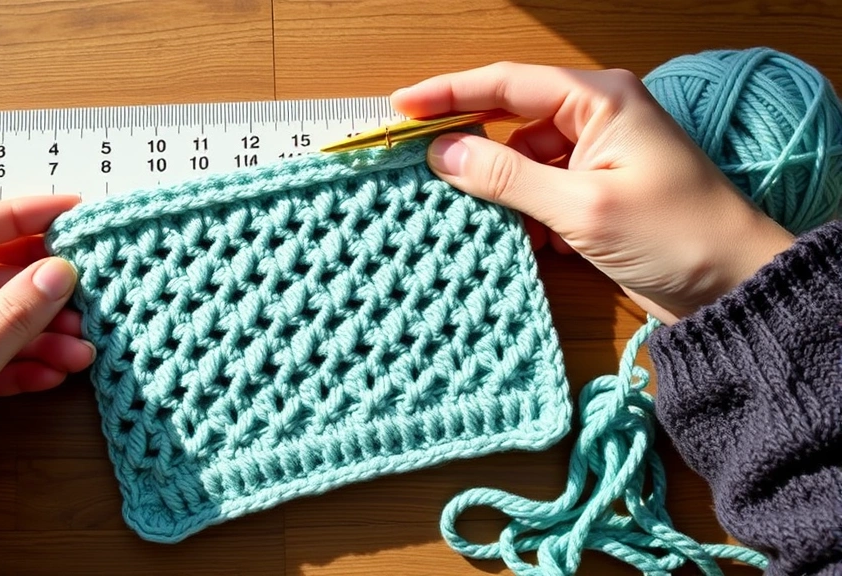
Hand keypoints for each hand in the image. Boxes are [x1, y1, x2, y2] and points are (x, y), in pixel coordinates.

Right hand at [392, 63, 795, 321]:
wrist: (733, 287)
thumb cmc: (673, 234)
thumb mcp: (582, 206)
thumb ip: (507, 176)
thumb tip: (442, 154)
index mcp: (598, 100)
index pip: (506, 83)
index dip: (448, 93)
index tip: (400, 108)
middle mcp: (594, 119)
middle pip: (509, 121)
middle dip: (467, 146)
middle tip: (413, 164)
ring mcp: (594, 158)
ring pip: (520, 162)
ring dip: (496, 191)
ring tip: (459, 215)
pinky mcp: (593, 195)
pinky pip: (538, 192)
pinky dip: (521, 214)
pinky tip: (511, 239)